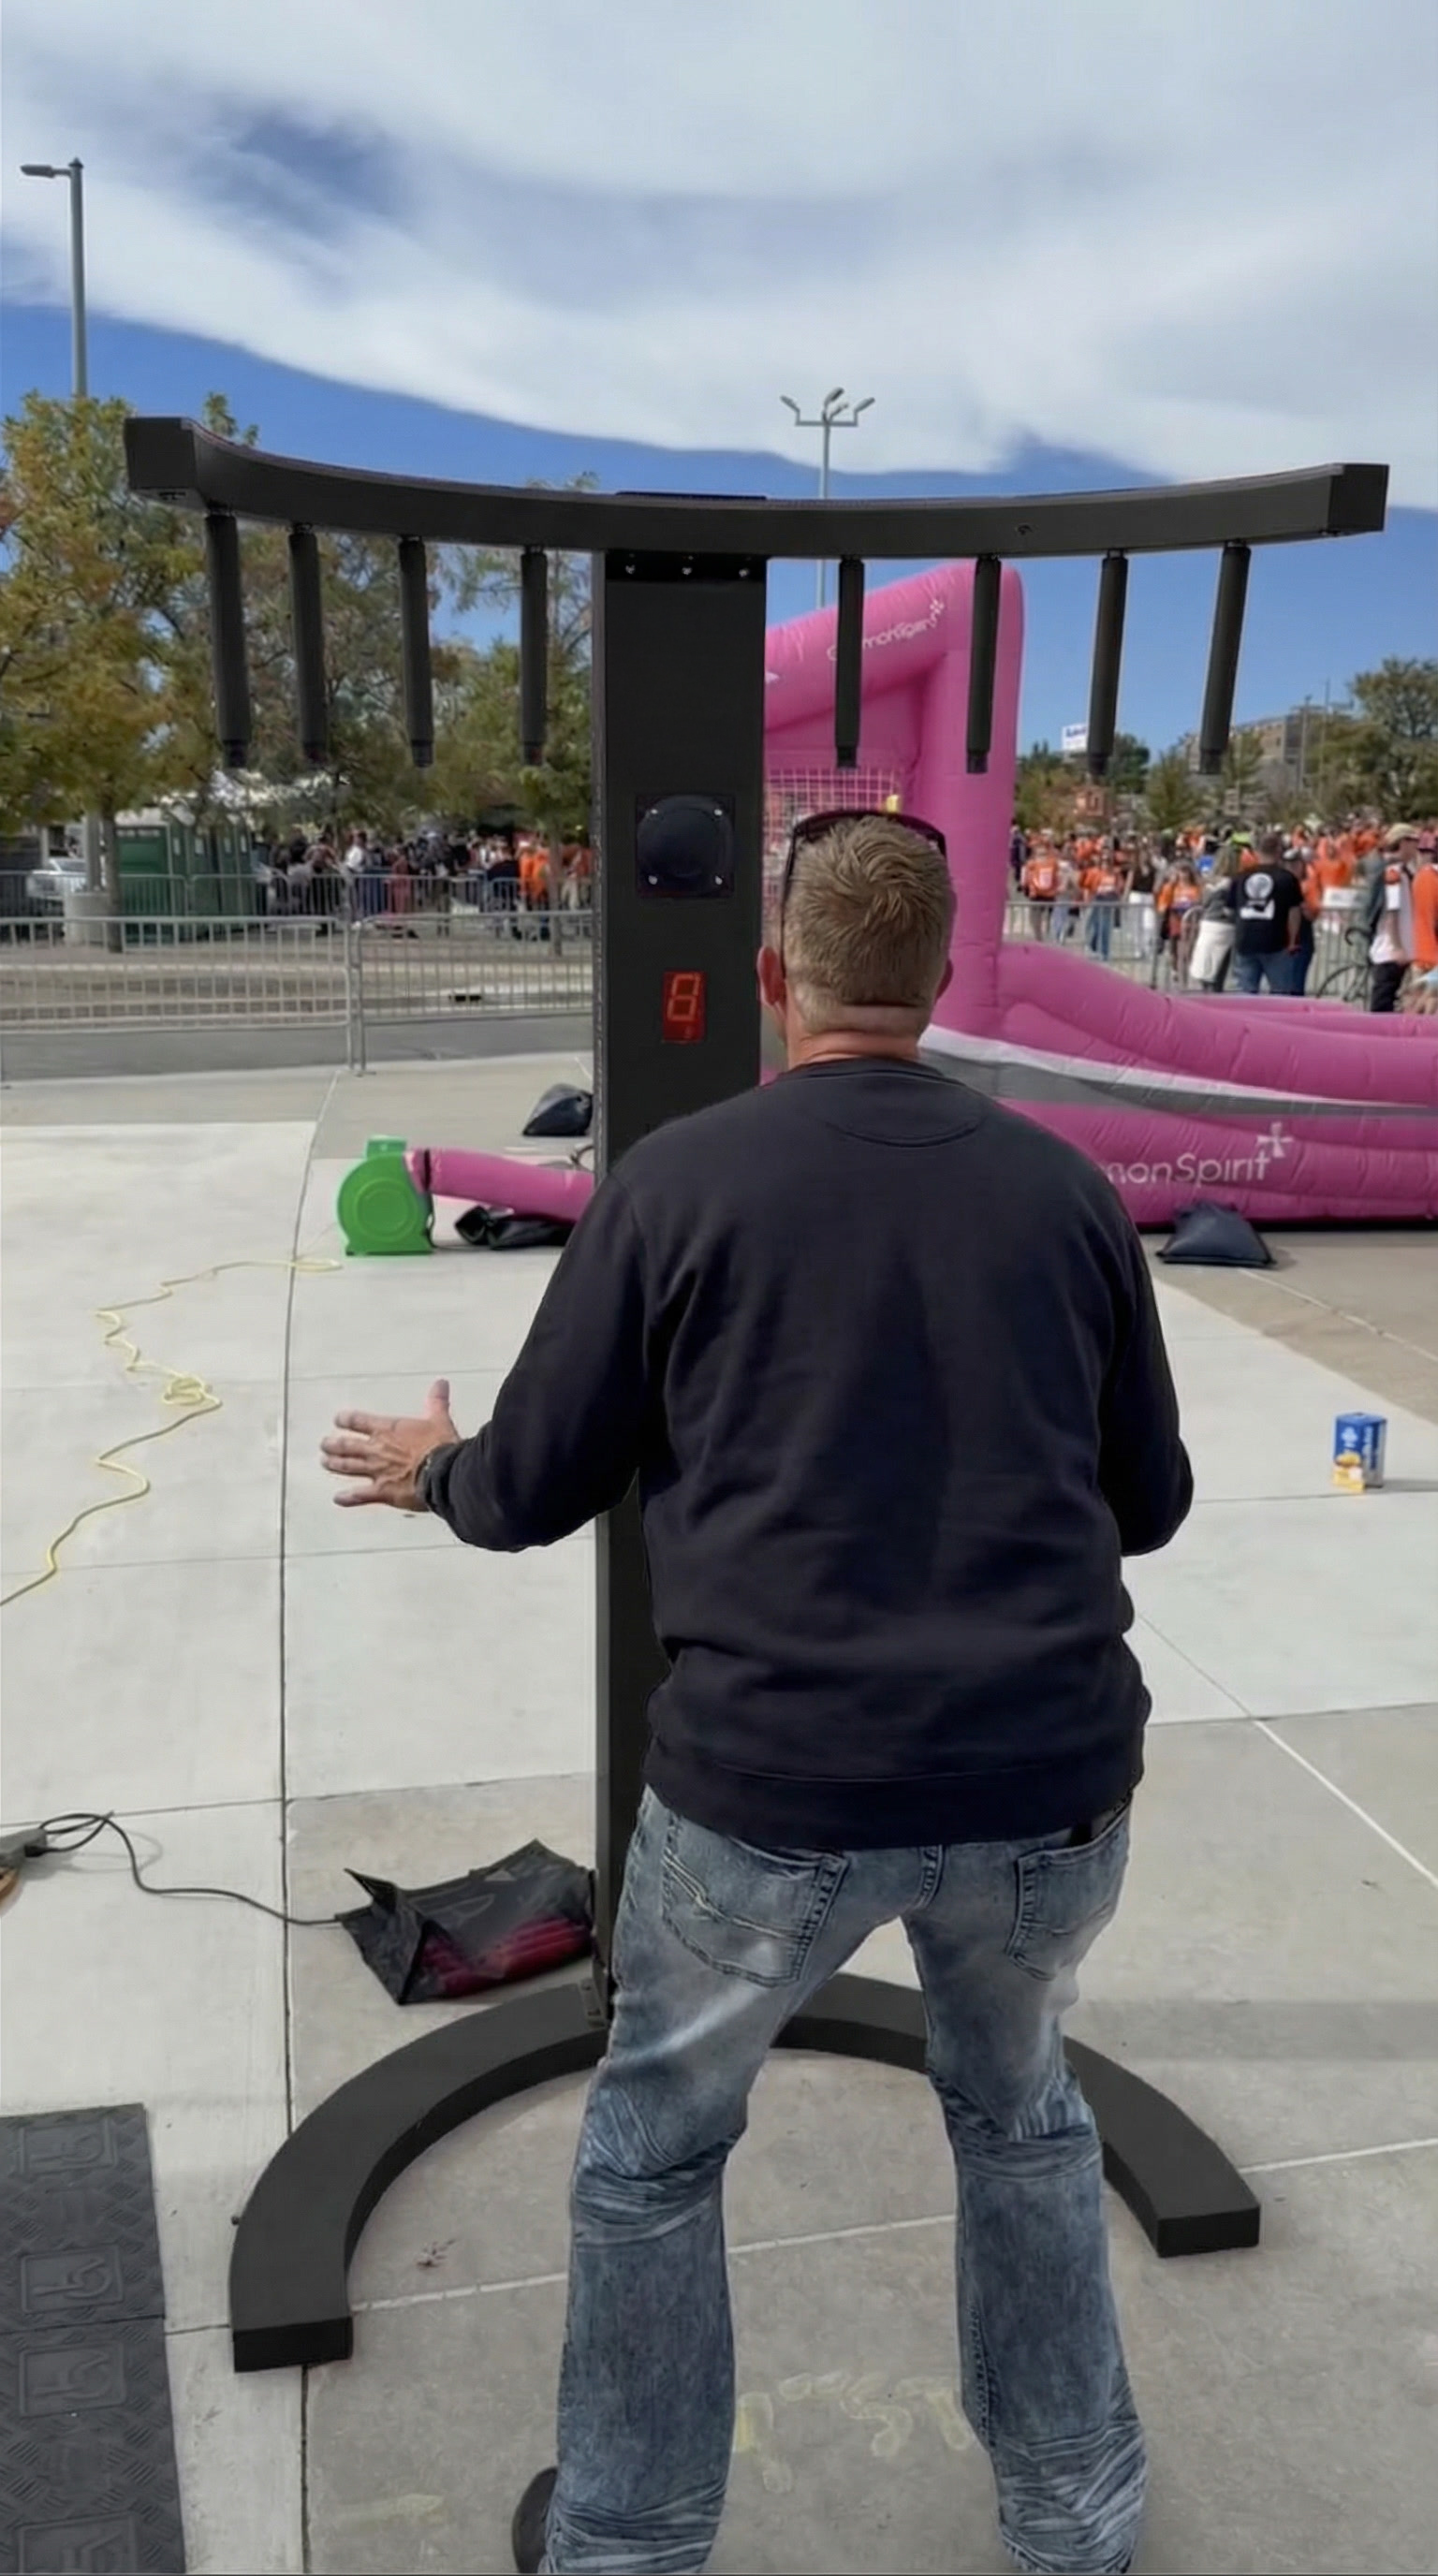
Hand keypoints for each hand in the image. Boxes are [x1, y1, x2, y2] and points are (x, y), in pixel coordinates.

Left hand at [321, 1380, 461, 1512]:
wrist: (444, 1473)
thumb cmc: (441, 1447)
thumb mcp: (439, 1420)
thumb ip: (436, 1402)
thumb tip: (440, 1384)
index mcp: (388, 1430)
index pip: (359, 1421)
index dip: (346, 1420)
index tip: (338, 1420)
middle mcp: (377, 1449)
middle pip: (347, 1445)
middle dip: (333, 1445)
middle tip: (324, 1444)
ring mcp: (377, 1471)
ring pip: (349, 1467)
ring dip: (335, 1464)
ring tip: (325, 1463)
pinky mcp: (383, 1492)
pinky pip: (360, 1495)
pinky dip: (348, 1498)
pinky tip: (338, 1498)